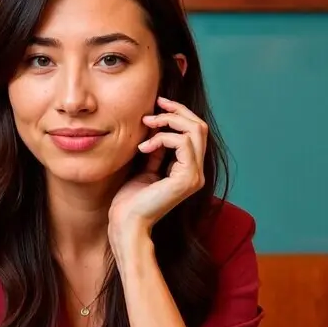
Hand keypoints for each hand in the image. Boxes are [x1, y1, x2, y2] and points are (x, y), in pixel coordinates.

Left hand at [109, 96, 206, 240]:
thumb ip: (157, 149)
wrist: (127, 222)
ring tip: (147, 125)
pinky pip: (182, 143)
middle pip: (199, 127)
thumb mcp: (146, 166)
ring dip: (168, 121)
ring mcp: (195, 176)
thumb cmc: (132, 199)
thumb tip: (158, 126)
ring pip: (195, 130)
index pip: (195, 132)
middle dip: (177, 110)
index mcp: (189, 169)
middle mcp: (197, 172)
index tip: (158, 104)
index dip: (179, 113)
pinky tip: (144, 148)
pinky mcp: (188, 179)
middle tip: (155, 105)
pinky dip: (162, 138)